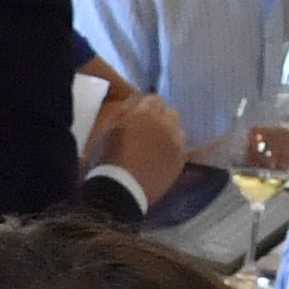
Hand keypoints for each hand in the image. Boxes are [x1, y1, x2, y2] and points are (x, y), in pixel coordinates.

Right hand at [91, 88, 189, 204]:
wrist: (121, 189)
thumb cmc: (108, 157)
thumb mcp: (108, 128)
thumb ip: (124, 110)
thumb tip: (136, 100)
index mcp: (146, 113)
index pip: (154, 99)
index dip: (145, 107)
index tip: (137, 116)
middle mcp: (166, 124)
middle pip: (170, 113)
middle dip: (160, 118)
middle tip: (146, 131)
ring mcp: (176, 143)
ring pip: (177, 131)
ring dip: (168, 134)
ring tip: (154, 147)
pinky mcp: (180, 160)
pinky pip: (180, 149)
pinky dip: (171, 151)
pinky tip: (159, 160)